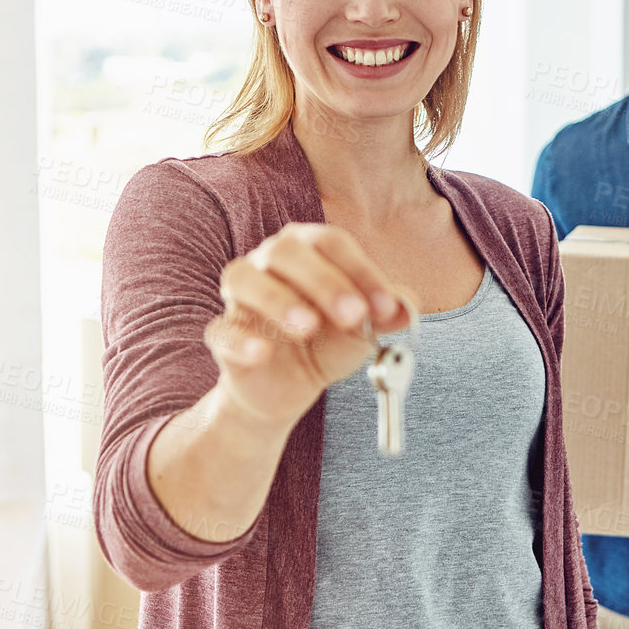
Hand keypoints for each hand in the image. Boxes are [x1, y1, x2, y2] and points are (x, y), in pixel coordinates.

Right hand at [203, 222, 412, 425]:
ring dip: (278, 300)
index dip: (361, 271)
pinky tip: (262, 353)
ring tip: (307, 328)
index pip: (332, 243)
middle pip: (288, 251)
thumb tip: (407, 306)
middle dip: (324, 282)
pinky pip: (221, 329)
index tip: (385, 308)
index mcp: (308, 249)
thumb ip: (385, 314)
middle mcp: (269, 261)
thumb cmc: (328, 341)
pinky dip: (240, 339)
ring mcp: (241, 296)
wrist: (291, 386)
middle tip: (353, 316)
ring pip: (243, 278)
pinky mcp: (223, 335)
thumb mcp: (364, 329)